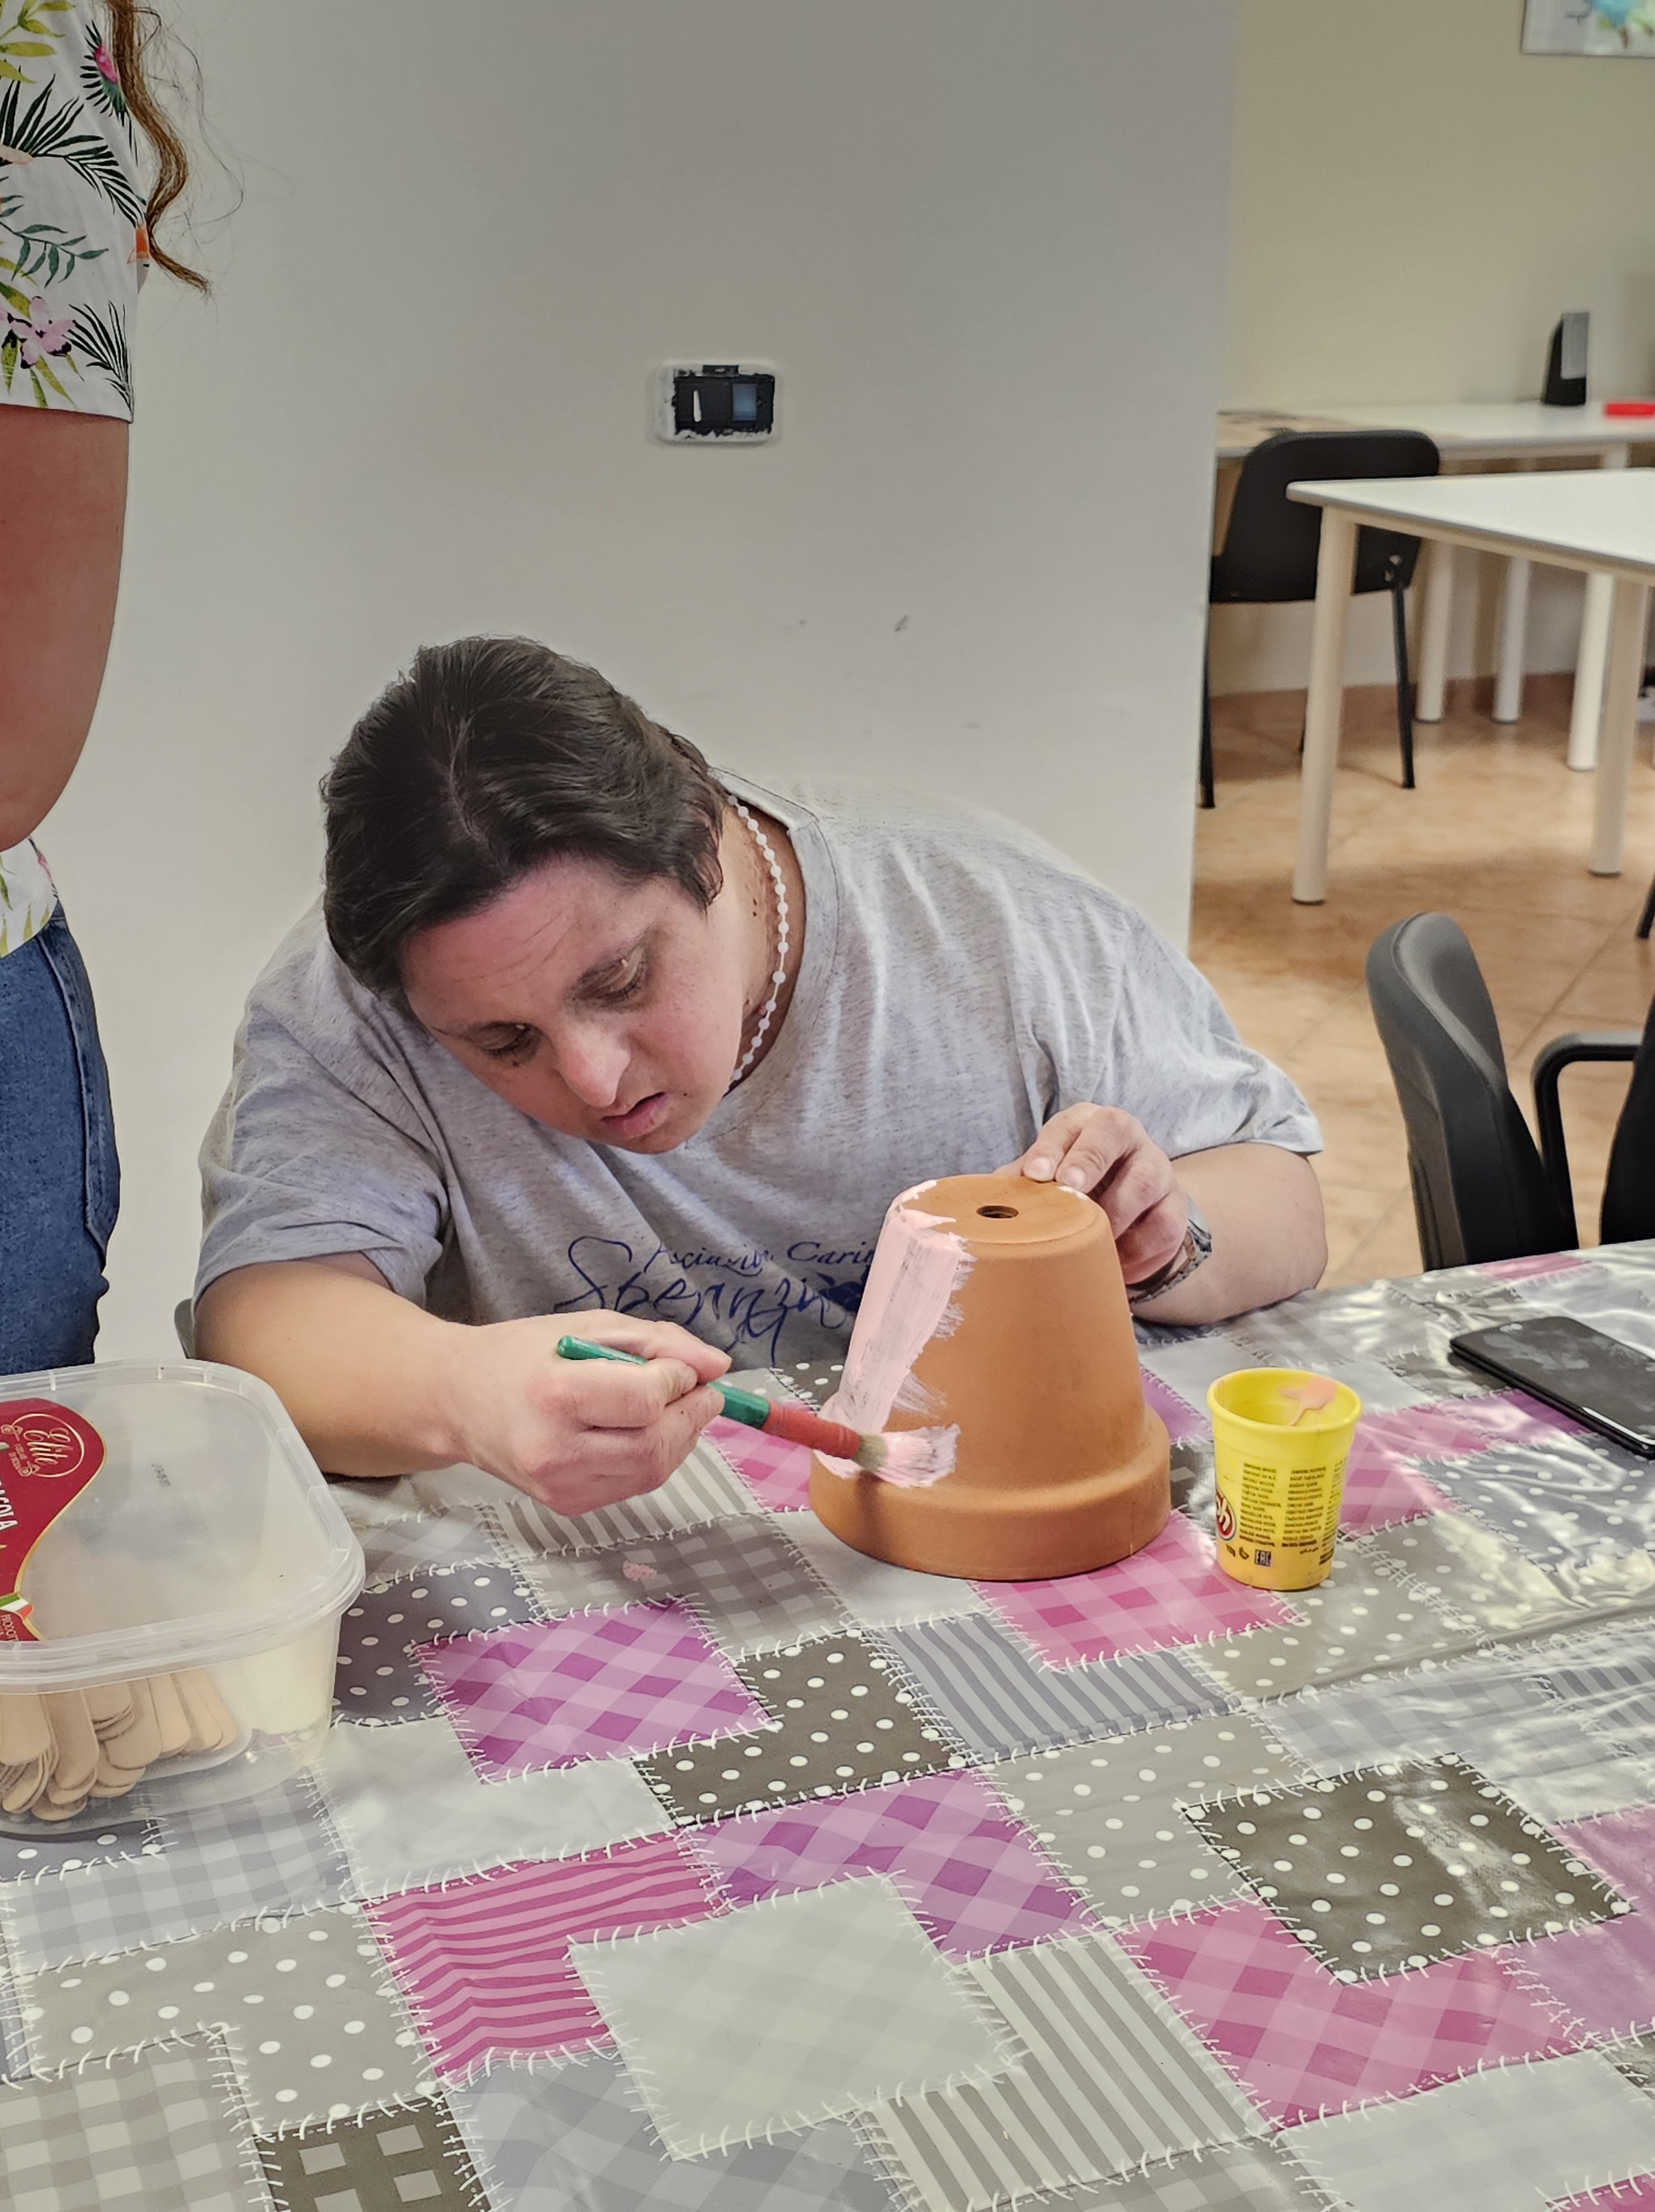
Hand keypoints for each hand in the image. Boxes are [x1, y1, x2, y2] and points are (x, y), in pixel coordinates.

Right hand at [438, 1310, 729, 1514]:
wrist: (458, 1402)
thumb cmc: (523, 1355)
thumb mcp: (590, 1326)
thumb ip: (659, 1342)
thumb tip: (719, 1367)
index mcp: (555, 1394)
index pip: (646, 1401)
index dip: (678, 1381)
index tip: (678, 1366)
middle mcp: (554, 1450)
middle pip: (655, 1445)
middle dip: (692, 1415)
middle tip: (699, 1391)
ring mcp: (559, 1487)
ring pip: (652, 1472)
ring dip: (679, 1438)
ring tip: (672, 1408)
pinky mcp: (566, 1506)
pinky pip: (633, 1485)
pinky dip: (652, 1457)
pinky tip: (640, 1431)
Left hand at [998, 1105, 1187, 1285]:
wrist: (1130, 1214)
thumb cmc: (1075, 1190)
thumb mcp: (1046, 1179)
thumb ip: (1020, 1183)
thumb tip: (989, 1201)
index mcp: (1087, 1124)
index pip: (1070, 1125)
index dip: (1051, 1148)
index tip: (1036, 1174)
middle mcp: (1127, 1137)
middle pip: (1113, 1132)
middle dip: (1089, 1160)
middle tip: (1070, 1189)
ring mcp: (1157, 1170)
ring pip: (1142, 1184)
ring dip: (1111, 1216)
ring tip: (1086, 1241)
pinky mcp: (1175, 1209)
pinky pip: (1161, 1229)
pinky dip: (1134, 1253)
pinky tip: (1113, 1263)